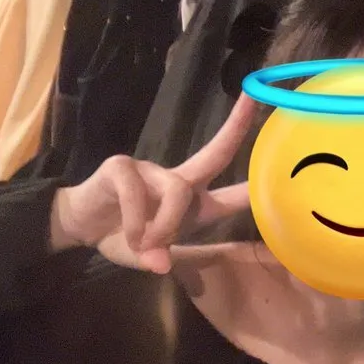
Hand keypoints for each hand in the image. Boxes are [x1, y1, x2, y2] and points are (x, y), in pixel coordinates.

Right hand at [49, 94, 257, 272]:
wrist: (81, 226)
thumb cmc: (124, 237)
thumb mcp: (152, 254)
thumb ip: (163, 258)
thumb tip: (160, 264)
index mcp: (195, 203)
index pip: (235, 192)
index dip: (260, 182)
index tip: (283, 159)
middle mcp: (178, 180)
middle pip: (216, 152)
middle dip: (236, 127)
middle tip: (252, 99)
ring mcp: (151, 169)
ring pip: (177, 192)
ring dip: (164, 225)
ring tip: (147, 245)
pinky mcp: (122, 167)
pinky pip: (137, 194)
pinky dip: (134, 221)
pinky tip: (128, 235)